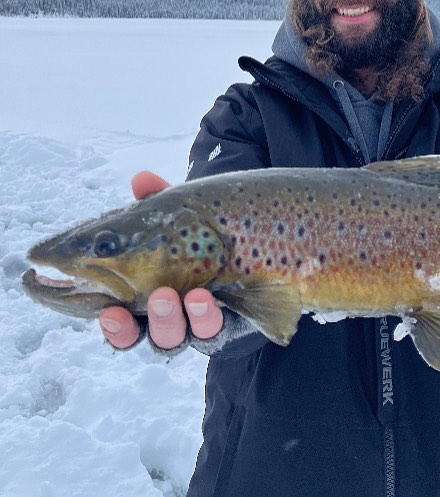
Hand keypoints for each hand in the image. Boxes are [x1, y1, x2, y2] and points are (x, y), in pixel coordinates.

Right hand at [98, 171, 223, 350]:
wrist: (255, 237)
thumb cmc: (205, 229)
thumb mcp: (182, 214)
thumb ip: (161, 201)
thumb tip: (141, 179)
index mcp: (143, 294)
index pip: (120, 319)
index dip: (112, 324)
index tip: (106, 312)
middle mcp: (167, 316)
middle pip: (141, 336)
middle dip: (131, 328)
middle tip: (129, 306)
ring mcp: (196, 322)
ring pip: (174, 339)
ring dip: (167, 320)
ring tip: (166, 295)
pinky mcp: (226, 323)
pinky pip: (212, 332)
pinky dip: (204, 317)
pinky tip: (202, 298)